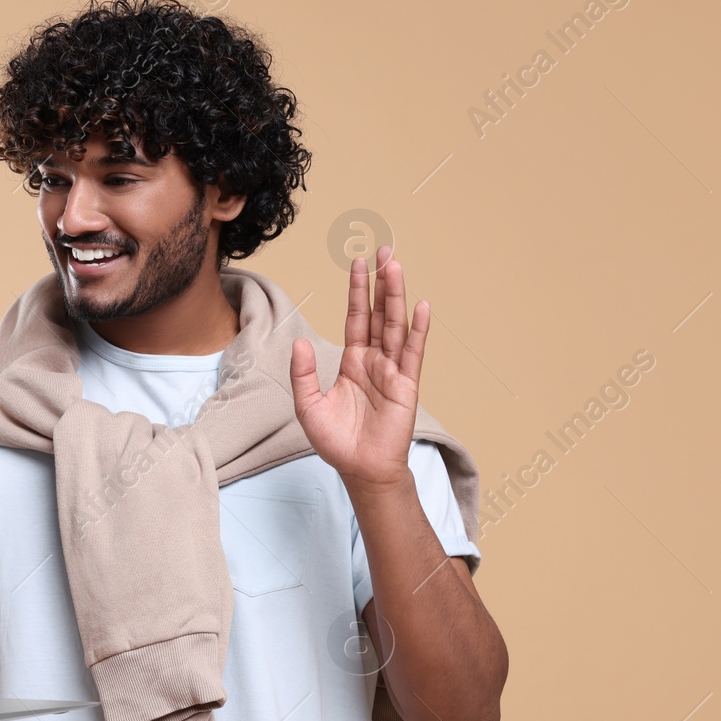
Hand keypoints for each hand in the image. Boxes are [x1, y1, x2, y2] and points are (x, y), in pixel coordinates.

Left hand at [290, 246, 428, 488]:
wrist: (361, 470)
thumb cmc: (336, 442)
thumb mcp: (308, 406)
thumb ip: (303, 374)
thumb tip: (299, 342)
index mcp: (353, 362)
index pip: (356, 318)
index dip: (357, 291)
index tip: (359, 263)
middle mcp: (375, 361)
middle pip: (378, 314)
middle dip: (380, 283)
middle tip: (383, 250)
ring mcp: (393, 371)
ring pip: (395, 326)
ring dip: (396, 296)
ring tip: (396, 266)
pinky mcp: (406, 386)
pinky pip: (413, 353)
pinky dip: (417, 329)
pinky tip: (421, 306)